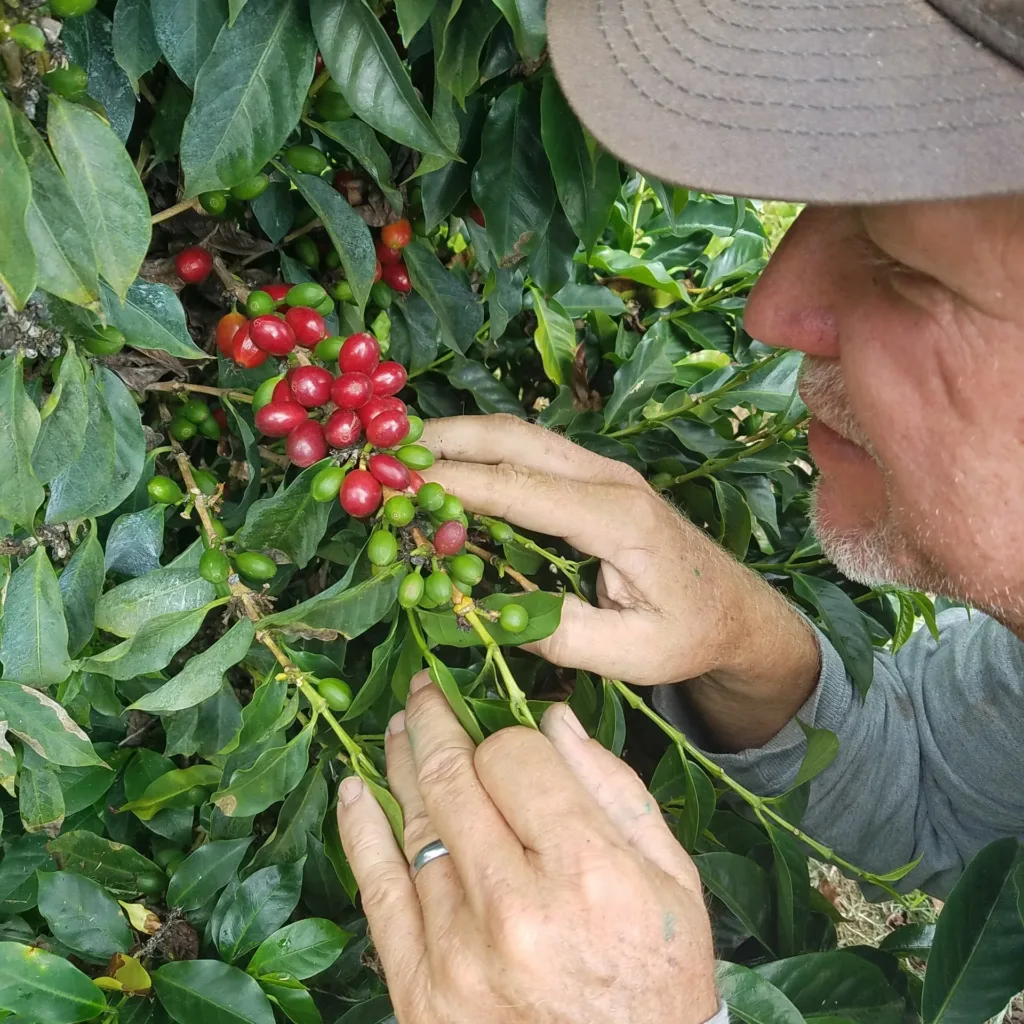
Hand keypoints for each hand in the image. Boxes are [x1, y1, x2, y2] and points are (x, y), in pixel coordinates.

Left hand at [337, 671, 719, 1023]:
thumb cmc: (660, 974)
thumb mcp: (672, 876)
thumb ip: (612, 788)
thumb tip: (552, 718)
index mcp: (587, 872)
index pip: (515, 759)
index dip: (508, 734)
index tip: (510, 735)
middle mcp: (515, 908)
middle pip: (456, 779)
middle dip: (435, 721)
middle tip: (424, 689)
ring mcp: (457, 953)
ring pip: (416, 825)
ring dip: (401, 764)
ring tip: (397, 726)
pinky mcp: (421, 993)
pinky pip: (378, 892)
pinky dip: (361, 832)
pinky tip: (355, 790)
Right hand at [421, 414, 815, 689]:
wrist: (736, 609)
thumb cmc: (690, 633)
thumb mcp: (634, 654)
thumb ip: (564, 637)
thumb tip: (488, 613)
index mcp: (620, 519)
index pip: (521, 487)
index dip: (455, 483)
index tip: (399, 485)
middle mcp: (610, 480)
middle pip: (515, 437)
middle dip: (445, 438)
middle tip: (383, 453)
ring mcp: (604, 473)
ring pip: (520, 435)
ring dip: (459, 437)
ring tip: (400, 453)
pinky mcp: (596, 479)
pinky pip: (530, 452)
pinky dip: (482, 452)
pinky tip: (447, 467)